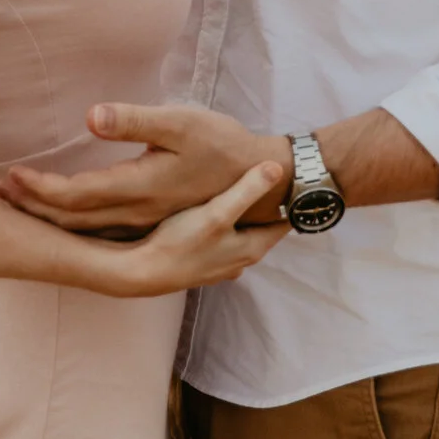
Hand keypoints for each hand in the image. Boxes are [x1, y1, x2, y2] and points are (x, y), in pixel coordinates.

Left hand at [0, 103, 288, 233]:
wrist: (262, 178)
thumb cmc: (221, 144)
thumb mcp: (182, 122)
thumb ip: (135, 120)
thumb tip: (92, 116)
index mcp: (139, 189)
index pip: (76, 196)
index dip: (40, 189)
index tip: (10, 177)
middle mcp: (136, 214)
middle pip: (72, 220)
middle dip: (33, 205)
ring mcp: (144, 223)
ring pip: (84, 229)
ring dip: (49, 217)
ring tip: (18, 202)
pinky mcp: (151, 222)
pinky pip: (101, 231)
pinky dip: (73, 223)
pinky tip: (61, 215)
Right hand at [86, 161, 289, 297]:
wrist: (141, 271)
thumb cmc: (181, 242)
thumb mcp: (217, 213)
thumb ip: (247, 191)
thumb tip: (277, 167)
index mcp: (251, 248)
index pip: (282, 224)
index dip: (289, 202)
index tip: (296, 180)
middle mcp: (240, 260)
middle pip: (261, 228)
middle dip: (266, 206)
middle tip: (268, 176)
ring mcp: (220, 264)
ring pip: (240, 235)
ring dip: (243, 216)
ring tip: (241, 188)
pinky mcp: (200, 262)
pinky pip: (221, 239)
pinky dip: (223, 224)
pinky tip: (211, 210)